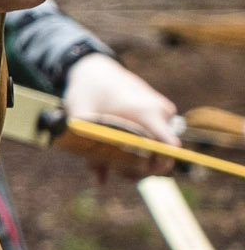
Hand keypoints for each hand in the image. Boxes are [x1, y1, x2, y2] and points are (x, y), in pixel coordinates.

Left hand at [63, 52, 180, 180]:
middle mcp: (161, 112)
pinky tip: (117, 150)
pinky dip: (139, 147)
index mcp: (145, 112)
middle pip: (163, 153)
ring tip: (112, 160)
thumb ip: (90, 151)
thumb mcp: (80, 119)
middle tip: (118, 172)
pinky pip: (155, 138)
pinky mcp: (158, 113)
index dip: (158, 165)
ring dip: (138, 159)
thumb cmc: (87, 91)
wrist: (94, 67)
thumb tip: (100, 181)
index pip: (169, 146)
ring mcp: (162, 112)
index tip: (137, 172)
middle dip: (141, 168)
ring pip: (158, 147)